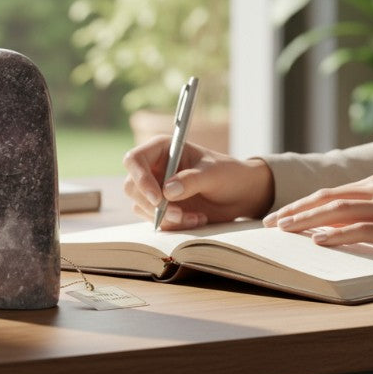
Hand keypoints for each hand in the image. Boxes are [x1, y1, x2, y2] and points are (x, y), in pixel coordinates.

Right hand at [122, 135, 274, 229]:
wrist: (241, 194)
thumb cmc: (229, 174)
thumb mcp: (214, 174)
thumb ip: (191, 180)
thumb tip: (167, 191)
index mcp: (162, 149)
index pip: (134, 160)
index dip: (140, 178)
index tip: (157, 198)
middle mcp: (154, 168)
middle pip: (132, 187)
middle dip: (153, 205)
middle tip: (179, 214)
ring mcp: (155, 188)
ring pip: (141, 206)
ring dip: (166, 217)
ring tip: (195, 217)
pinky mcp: (161, 207)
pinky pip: (155, 220)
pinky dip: (174, 224)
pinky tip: (196, 219)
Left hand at [264, 174, 372, 256]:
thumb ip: (363, 210)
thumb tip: (327, 225)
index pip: (327, 193)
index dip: (300, 204)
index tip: (278, 215)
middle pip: (326, 198)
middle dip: (294, 211)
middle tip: (270, 223)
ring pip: (337, 211)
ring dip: (307, 220)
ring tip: (285, 229)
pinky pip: (361, 230)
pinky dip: (337, 234)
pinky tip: (319, 241)